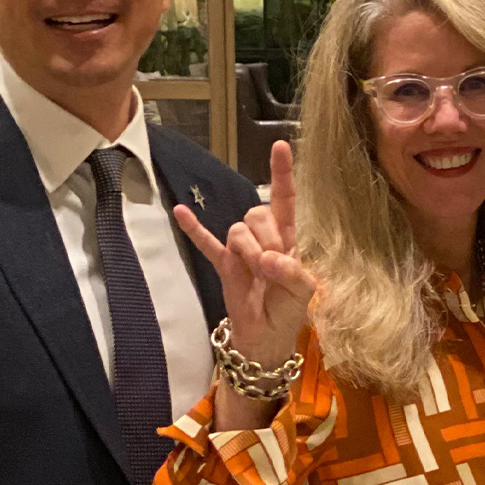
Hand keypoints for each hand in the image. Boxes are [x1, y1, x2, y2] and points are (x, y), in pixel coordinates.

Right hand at [173, 140, 317, 370]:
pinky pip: (206, 242)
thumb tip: (269, 258)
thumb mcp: (302, 294)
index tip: (280, 146)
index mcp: (288, 239)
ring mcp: (241, 250)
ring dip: (245, 249)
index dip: (283, 174)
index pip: (286, 200)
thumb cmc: (289, 311)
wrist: (265, 338)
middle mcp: (265, 238)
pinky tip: (181, 212)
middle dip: (264, 238)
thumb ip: (293, 273)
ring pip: (237, 229)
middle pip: (258, 213)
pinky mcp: (223, 265)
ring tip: (253, 272)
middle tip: (269, 268)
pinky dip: (194, 229)